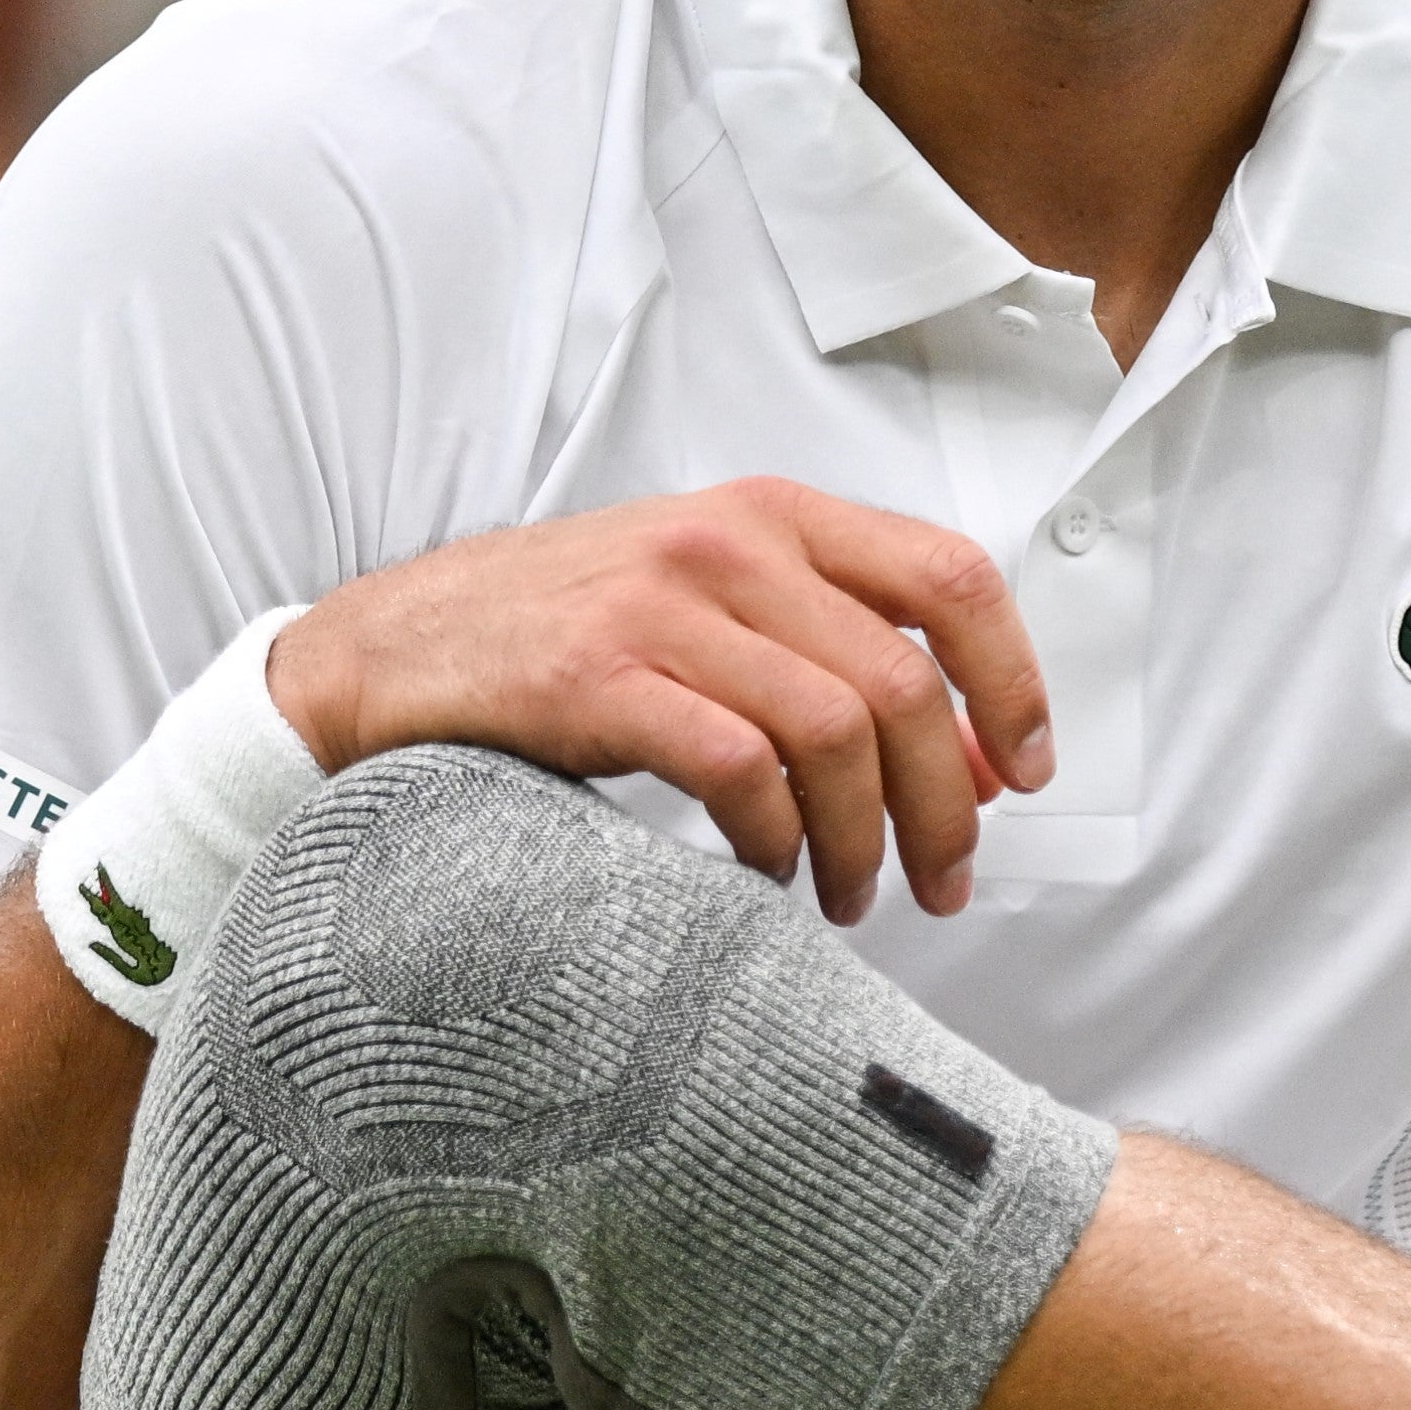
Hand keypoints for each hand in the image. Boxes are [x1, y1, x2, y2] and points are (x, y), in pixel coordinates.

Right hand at [269, 480, 1052, 922]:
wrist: (385, 654)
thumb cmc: (552, 639)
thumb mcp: (703, 604)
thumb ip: (824, 650)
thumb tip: (966, 755)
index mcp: (770, 513)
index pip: (951, 577)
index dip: (1015, 681)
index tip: (1025, 773)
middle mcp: (726, 542)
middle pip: (905, 680)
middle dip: (947, 802)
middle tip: (945, 880)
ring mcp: (660, 605)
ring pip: (836, 731)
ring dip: (865, 839)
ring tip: (852, 896)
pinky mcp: (596, 677)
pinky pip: (737, 769)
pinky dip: (773, 839)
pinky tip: (764, 873)